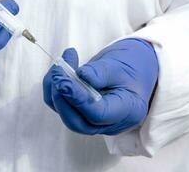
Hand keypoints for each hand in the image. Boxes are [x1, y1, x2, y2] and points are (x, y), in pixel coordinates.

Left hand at [42, 39, 157, 134]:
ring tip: (60, 64)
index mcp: (127, 111)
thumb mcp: (120, 66)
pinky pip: (62, 107)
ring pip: (66, 114)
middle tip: (58, 70)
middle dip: (61, 96)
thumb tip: (80, 75)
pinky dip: (54, 89)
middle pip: (77, 121)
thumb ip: (101, 72)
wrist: (134, 70)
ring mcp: (94, 122)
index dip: (77, 98)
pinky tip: (60, 70)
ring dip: (54, 90)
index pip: (97, 114)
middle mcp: (109, 123)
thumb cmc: (131, 67)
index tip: (63, 79)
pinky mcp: (81, 115)